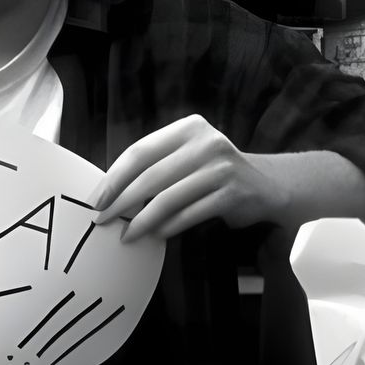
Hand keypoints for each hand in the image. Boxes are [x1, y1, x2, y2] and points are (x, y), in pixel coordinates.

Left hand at [90, 115, 291, 243]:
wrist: (268, 184)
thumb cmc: (213, 172)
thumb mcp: (187, 155)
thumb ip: (156, 164)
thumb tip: (109, 192)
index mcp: (188, 128)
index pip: (139, 152)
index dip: (113, 177)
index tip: (96, 199)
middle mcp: (206, 144)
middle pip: (150, 176)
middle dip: (121, 202)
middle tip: (103, 219)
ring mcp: (222, 169)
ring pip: (168, 198)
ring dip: (142, 221)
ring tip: (126, 234)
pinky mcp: (233, 195)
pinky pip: (189, 214)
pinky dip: (168, 227)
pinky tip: (155, 235)